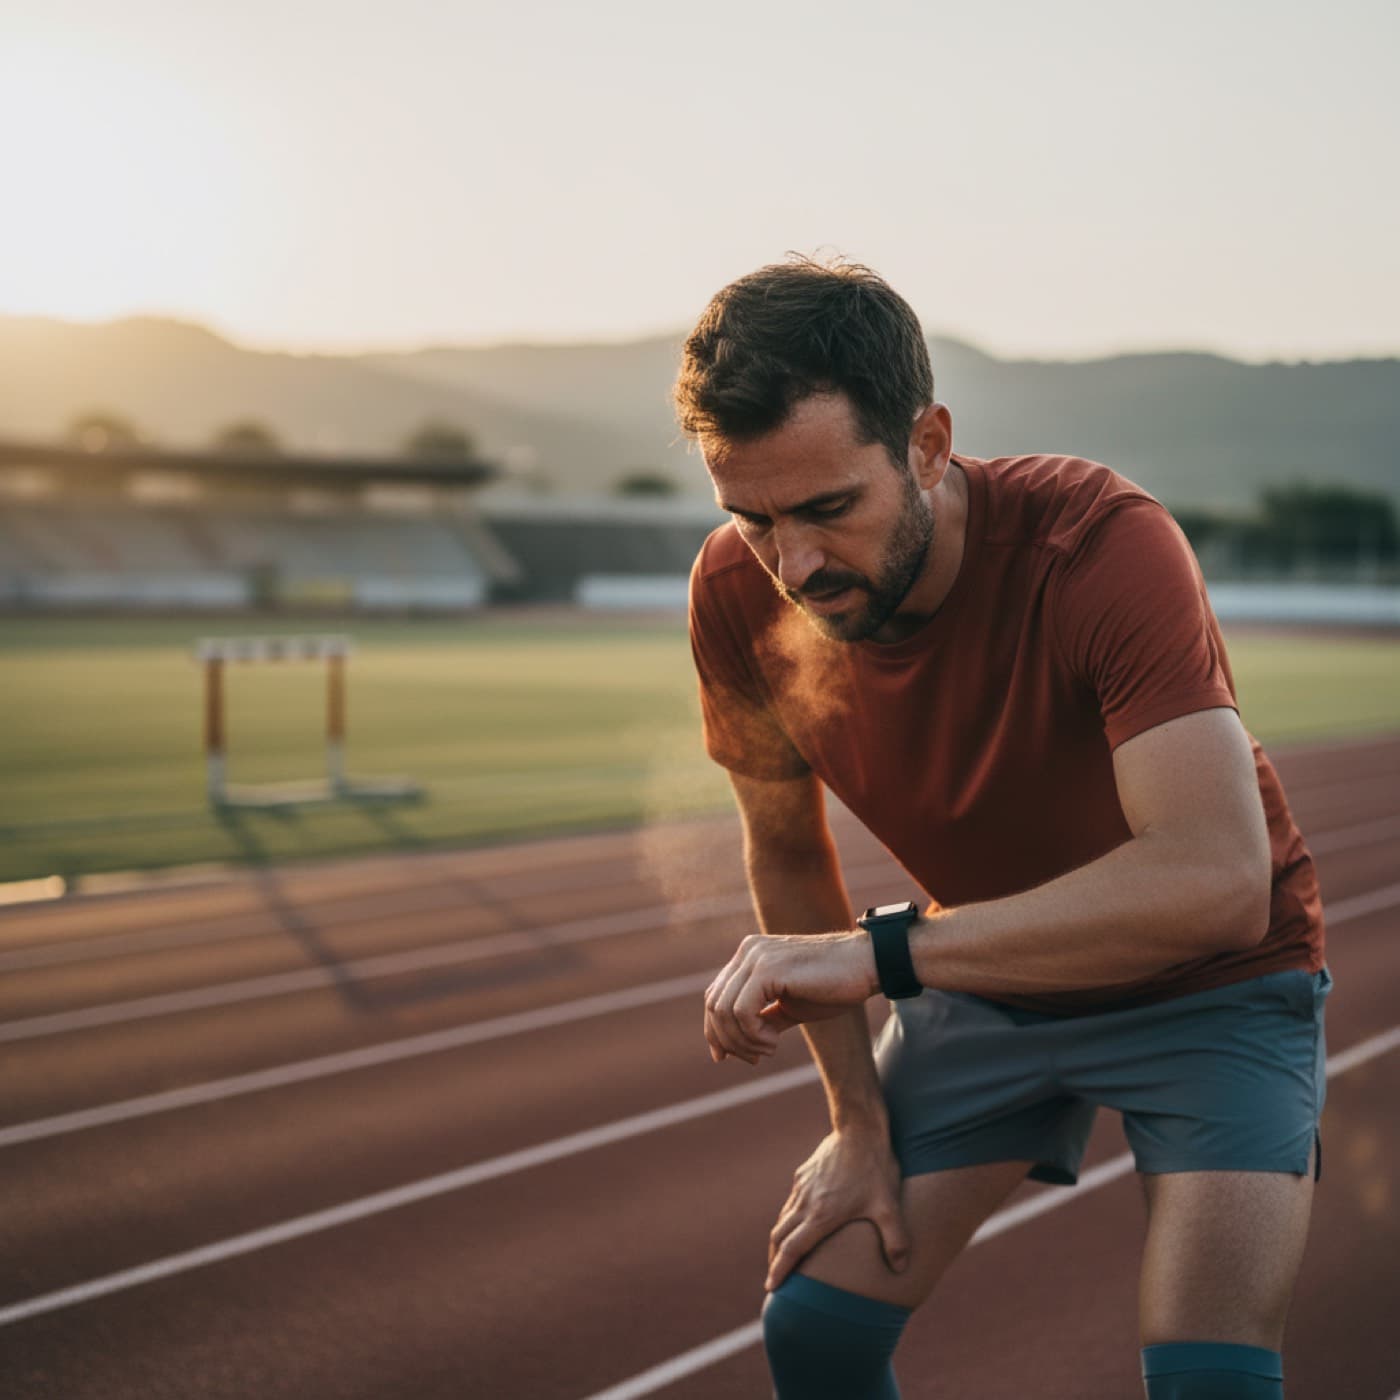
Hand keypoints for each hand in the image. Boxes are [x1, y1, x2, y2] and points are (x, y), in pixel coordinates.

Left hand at [703, 930, 877, 1063]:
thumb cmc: (832, 987)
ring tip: (767, 1050)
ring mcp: (756, 957)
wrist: (866, 966)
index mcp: (749, 956)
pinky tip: (773, 1043)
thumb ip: (761, 1019)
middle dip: (727, 1040)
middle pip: (714, 1005)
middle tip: (753, 1059)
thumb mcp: (789, 1007)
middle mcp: (747, 952)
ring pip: (724, 1010)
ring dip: (742, 1041)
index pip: (715, 996)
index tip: (725, 1058)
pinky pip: (741, 1011)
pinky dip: (753, 1035)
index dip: (715, 1031)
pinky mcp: (768, 968)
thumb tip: (731, 1048)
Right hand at [767, 1128, 909, 1290]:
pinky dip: (789, 1218)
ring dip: (780, 1239)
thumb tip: (902, 1269)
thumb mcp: (889, 1206)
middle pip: (780, 1237)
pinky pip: (791, 1202)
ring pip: (783, 1218)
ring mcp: (802, 1187)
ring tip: (784, 1254)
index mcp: (820, 1216)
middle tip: (775, 1277)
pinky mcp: (804, 1174)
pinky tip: (799, 1221)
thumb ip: (896, 1239)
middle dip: (775, 1259)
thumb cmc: (875, 1168)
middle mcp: (805, 1203)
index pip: (792, 1250)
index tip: (770, 1287)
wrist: (859, 1128)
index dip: (780, 1270)